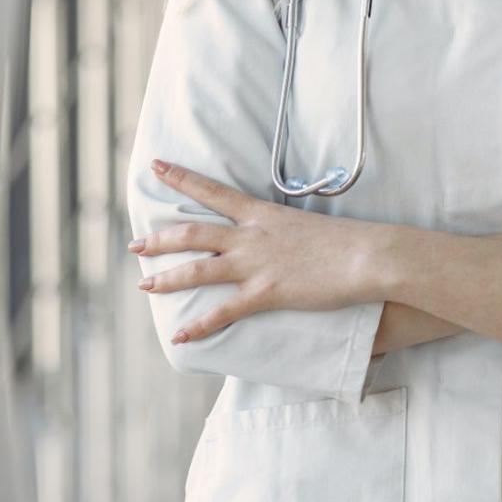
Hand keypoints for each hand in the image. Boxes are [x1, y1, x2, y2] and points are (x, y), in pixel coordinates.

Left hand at [128, 160, 388, 343]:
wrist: (367, 255)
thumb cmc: (345, 240)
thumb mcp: (305, 226)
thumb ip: (282, 231)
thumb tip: (276, 237)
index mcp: (261, 214)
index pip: (212, 191)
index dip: (180, 178)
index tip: (156, 166)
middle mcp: (251, 236)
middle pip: (193, 232)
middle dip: (159, 238)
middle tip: (134, 244)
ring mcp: (256, 264)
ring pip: (198, 269)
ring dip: (167, 278)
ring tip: (143, 284)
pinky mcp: (267, 292)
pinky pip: (224, 311)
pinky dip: (199, 325)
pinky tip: (180, 335)